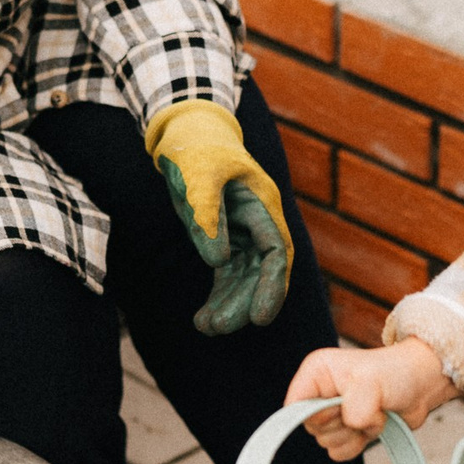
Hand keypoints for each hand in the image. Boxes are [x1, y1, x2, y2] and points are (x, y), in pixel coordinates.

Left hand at [145, 101, 292, 334]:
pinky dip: (219, 296)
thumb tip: (218, 261)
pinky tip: (203, 318)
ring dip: (230, 304)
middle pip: (263, 272)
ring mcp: (245, 233)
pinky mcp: (227, 240)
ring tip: (206, 327)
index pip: (276, 252)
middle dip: (244, 302)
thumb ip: (208, 215)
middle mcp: (260, 222)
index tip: (259, 318)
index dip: (271, 286)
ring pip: (246, 278)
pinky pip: (229, 275)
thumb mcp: (198, 175)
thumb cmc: (196, 150)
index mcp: (263, 204)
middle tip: (218, 327)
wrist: (187, 135)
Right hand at [289, 339, 454, 460]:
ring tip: (372, 413)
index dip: (316, 414)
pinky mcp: (347, 430)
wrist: (421, 385)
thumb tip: (351, 423)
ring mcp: (333, 413)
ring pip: (327, 443)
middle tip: (365, 406)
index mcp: (316, 373)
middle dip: (343, 424)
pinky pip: (340, 452)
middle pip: (312, 428)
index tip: (339, 409)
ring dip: (355, 434)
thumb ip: (356, 404)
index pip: (294, 406)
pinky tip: (371, 427)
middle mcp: (320, 393)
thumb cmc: (397, 372)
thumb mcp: (372, 381)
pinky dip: (358, 444)